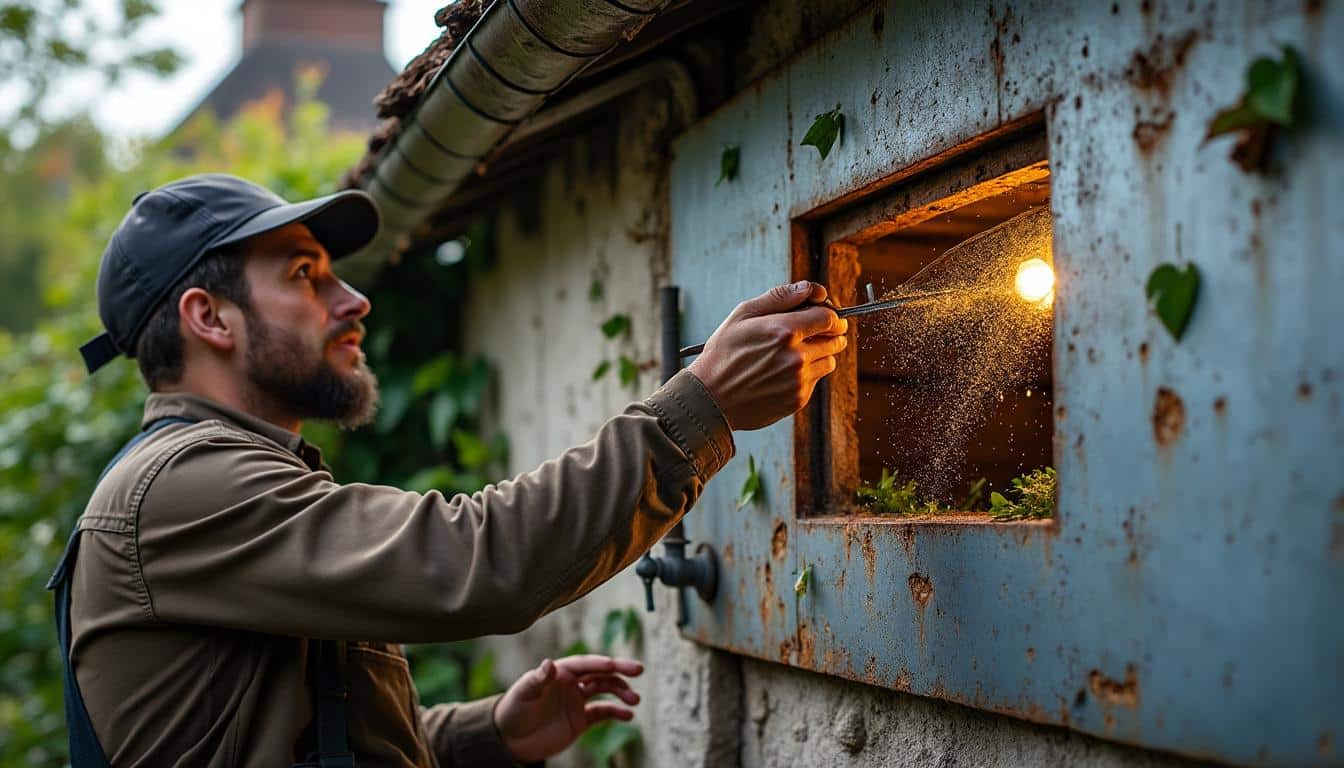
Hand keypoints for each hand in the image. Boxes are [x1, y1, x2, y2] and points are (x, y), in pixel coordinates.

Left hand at [494, 654, 643, 763]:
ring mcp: (578, 701)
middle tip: (639, 670)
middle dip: (620, 671)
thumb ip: (538, 679)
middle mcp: (572, 683)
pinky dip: (616, 713)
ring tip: (635, 700)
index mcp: (560, 672)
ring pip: (606, 691)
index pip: (585, 664)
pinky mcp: (581, 720)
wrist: (510, 740)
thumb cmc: (513, 711)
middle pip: (601, 673)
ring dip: (621, 692)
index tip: (616, 665)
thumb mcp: (523, 693)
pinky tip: (628, 716)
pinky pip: (603, 713)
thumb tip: (549, 664)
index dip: (600, 663)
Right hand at [688, 281, 847, 429]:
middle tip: (816, 332)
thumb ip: (779, 297)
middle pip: (836, 339)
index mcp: (784, 331)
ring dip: (821, 354)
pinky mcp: (798, 399)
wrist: (711, 398)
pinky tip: (785, 372)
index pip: (829, 317)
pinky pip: (816, 380)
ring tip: (796, 353)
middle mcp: (797, 356)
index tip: (824, 315)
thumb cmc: (723, 354)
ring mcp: (799, 380)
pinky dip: (808, 374)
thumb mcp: (742, 315)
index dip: (830, 314)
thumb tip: (809, 288)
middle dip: (830, 332)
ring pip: (829, 361)